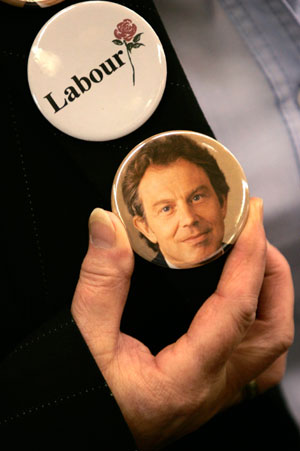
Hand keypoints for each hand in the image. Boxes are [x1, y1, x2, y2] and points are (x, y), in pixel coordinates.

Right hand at [71, 198, 293, 449]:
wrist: (75, 433)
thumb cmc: (79, 397)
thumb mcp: (84, 336)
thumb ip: (100, 280)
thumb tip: (107, 226)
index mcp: (184, 378)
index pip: (237, 309)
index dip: (250, 258)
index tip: (250, 220)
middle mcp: (210, 390)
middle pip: (273, 331)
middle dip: (273, 275)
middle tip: (255, 237)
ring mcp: (214, 395)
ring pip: (271, 350)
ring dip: (273, 302)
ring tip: (256, 265)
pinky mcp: (207, 393)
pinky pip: (255, 363)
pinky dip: (260, 327)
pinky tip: (244, 309)